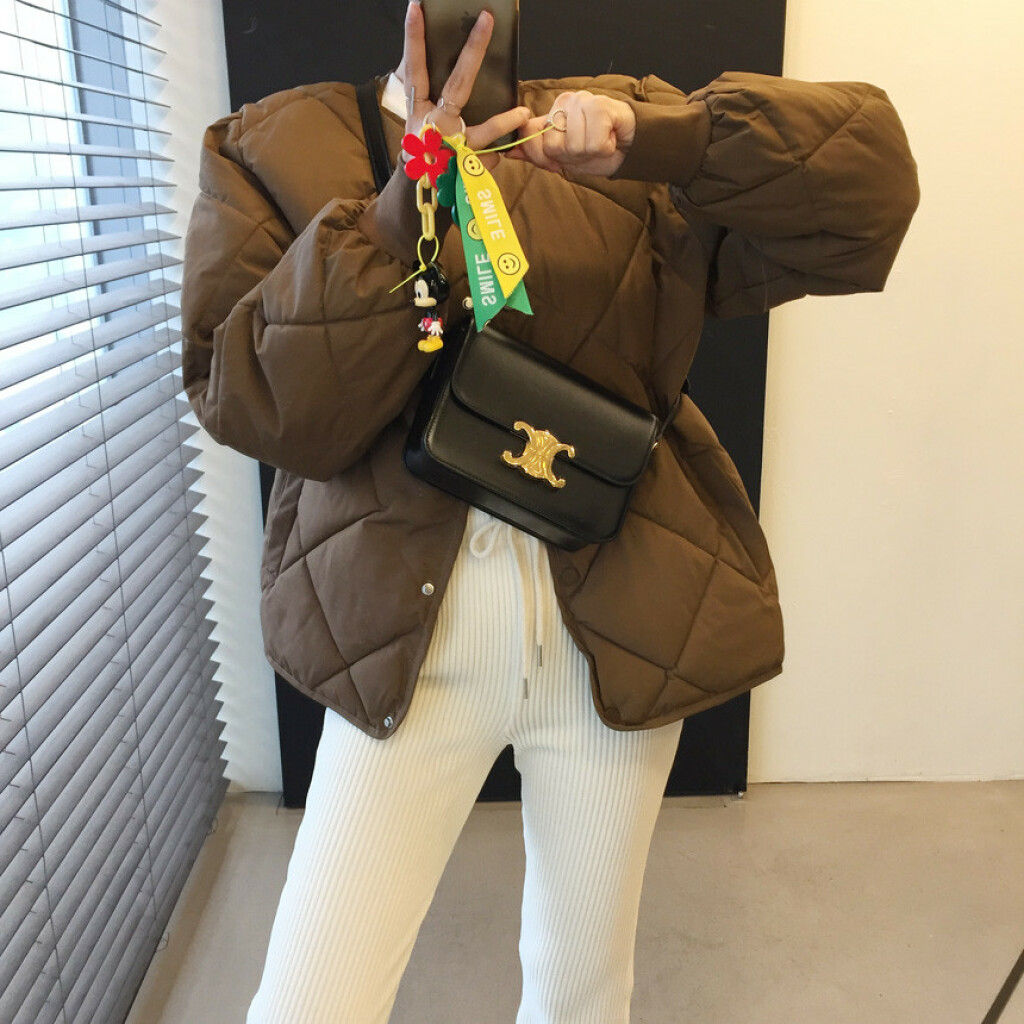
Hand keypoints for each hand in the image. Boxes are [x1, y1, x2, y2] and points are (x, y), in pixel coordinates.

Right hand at [398, 1, 529, 168]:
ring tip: (523, 112)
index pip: (415, 68)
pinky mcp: (464, 168)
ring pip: (482, 131)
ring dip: (504, 123)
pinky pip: (490, 157)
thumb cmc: (423, 155)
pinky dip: (497, 156)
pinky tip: (503, 152)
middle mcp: (431, 124)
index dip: (414, 39)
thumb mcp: (419, 125)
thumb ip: (433, 100)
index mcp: (417, 110)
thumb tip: (462, 71)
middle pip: (457, 83)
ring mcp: (450, 147)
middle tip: (487, 20)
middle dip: (473, 50)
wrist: (419, 198)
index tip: (417, 8)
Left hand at [507, 91, 636, 176]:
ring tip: (599, 142)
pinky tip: (609, 138)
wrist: (627, 145)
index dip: (548, 158)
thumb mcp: (561, 157)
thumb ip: (535, 153)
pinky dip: (604, 148)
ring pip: (574, 146)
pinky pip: (594, 143)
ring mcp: (581, 101)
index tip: (565, 156)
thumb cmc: (595, 149)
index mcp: (551, 112)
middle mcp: (564, 102)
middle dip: (572, 156)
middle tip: (586, 147)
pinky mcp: (600, 105)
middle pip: (553, 147)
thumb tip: (509, 152)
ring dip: (590, 153)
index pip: (532, 140)